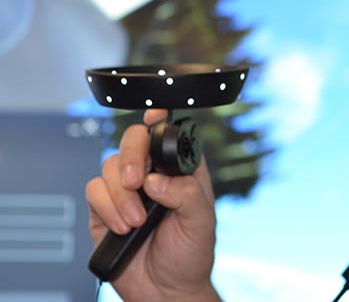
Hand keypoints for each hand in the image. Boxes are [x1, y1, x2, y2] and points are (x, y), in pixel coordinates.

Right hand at [86, 109, 219, 301]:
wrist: (165, 292)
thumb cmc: (191, 255)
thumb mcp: (201, 222)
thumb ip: (186, 195)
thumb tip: (157, 179)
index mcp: (182, 170)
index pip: (170, 134)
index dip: (160, 120)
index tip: (154, 117)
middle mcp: (154, 174)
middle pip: (134, 139)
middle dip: (131, 156)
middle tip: (136, 182)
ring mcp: (128, 190)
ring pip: (110, 165)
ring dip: (121, 194)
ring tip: (137, 221)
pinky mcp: (104, 209)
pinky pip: (94, 191)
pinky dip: (107, 207)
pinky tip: (122, 226)